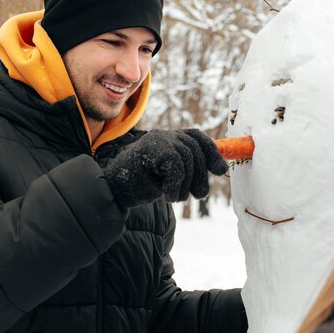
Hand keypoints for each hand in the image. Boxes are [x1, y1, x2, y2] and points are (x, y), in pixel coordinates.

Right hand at [104, 129, 227, 208]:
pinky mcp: (152, 149)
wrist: (112, 190)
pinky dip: (175, 186)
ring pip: (187, 160)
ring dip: (185, 185)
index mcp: (169, 138)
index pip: (196, 137)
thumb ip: (188, 169)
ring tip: (175, 197)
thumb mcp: (169, 176)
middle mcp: (164, 135)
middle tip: (200, 194)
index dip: (211, 152)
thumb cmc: (141, 185)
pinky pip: (177, 168)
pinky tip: (168, 196)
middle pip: (195, 150)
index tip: (220, 169)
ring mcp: (157, 140)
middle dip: (201, 174)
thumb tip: (220, 167)